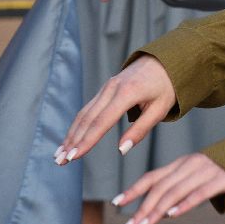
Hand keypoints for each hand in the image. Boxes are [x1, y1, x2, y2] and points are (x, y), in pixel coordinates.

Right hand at [57, 54, 176, 165]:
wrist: (164, 61)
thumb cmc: (165, 88)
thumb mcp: (159, 110)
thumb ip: (140, 130)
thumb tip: (121, 150)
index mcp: (127, 93)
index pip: (102, 121)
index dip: (87, 141)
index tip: (74, 156)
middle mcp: (111, 88)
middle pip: (87, 119)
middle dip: (72, 141)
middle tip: (60, 161)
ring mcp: (106, 87)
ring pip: (83, 114)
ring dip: (70, 135)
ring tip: (59, 155)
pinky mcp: (104, 90)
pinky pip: (87, 109)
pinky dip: (77, 126)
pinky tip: (70, 139)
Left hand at [109, 153, 224, 223]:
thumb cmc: (223, 174)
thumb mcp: (197, 179)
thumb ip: (178, 192)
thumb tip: (159, 213)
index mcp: (181, 164)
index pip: (152, 177)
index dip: (134, 190)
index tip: (117, 203)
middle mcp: (190, 165)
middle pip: (160, 188)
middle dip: (142, 208)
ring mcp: (206, 171)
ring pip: (175, 191)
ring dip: (157, 211)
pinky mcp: (222, 179)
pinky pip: (199, 193)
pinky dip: (184, 204)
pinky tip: (172, 215)